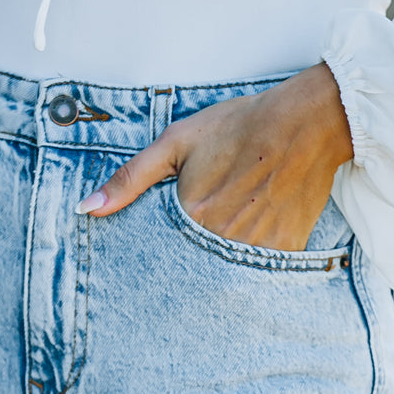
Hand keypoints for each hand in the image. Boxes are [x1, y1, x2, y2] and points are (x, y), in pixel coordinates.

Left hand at [74, 62, 353, 251]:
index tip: (165, 241)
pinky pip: (260, 270)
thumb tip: (86, 210)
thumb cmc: (239, 126)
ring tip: (230, 225)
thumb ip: (129, 179)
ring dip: (220, 260)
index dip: (160, 249)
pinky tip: (254, 227)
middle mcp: (223, 239)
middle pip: (192, 266)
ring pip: (226, 271)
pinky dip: (252, 257)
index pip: (159, 254)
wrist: (307, 122)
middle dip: (190, 255)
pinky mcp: (287, 250)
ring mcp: (258, 249)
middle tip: (204, 224)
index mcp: (191, 215)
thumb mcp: (176, 142)